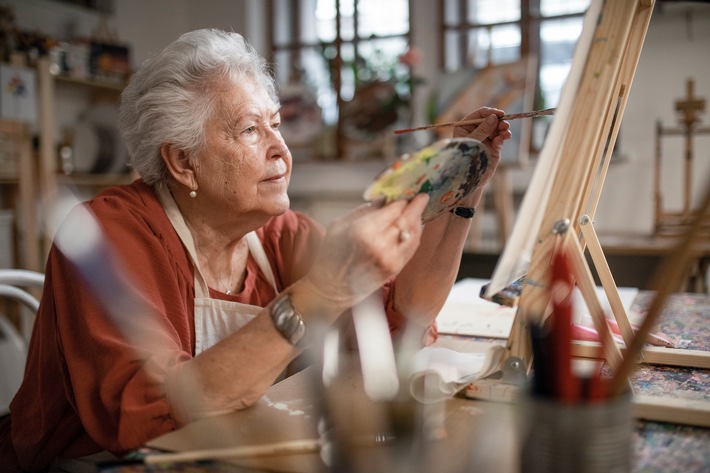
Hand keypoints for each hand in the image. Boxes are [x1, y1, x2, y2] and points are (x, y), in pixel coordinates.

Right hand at [302, 193, 429, 308]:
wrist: (331, 289)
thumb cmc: (330, 256)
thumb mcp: (338, 226)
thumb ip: (363, 211)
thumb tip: (383, 200)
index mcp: (363, 231)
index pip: (393, 209)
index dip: (402, 200)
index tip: (406, 194)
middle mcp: (380, 245)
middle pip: (407, 220)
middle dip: (416, 206)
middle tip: (422, 197)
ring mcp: (390, 258)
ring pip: (413, 233)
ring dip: (417, 220)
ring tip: (417, 211)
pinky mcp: (395, 269)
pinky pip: (411, 247)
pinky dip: (414, 235)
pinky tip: (412, 228)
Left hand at [453, 107, 511, 188]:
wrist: (470, 179)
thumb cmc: (465, 159)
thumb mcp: (472, 141)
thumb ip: (482, 130)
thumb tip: (493, 118)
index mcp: (465, 127)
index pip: (479, 114)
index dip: (490, 112)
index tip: (500, 114)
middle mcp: (475, 131)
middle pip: (490, 120)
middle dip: (499, 121)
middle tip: (505, 124)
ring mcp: (485, 139)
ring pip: (497, 129)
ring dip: (503, 129)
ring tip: (506, 133)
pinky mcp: (493, 147)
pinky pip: (500, 139)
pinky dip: (503, 137)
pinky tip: (502, 139)